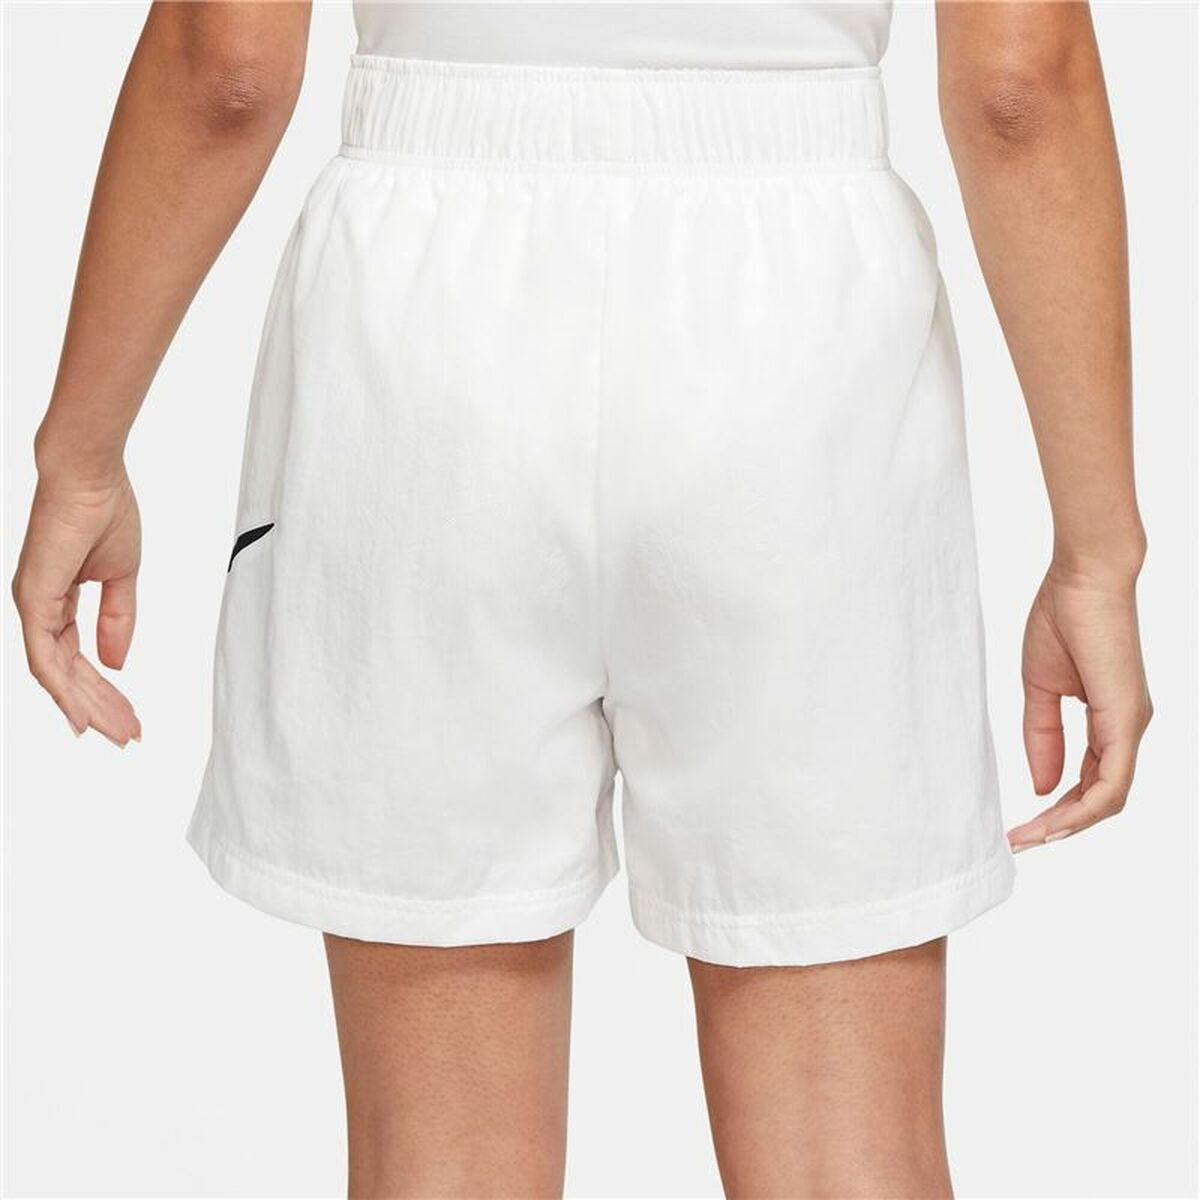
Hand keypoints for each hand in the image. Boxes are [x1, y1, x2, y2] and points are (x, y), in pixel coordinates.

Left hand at [12, 468, 142, 745]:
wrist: (90, 475)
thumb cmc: (106, 511)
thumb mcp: (122, 577)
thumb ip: (119, 620)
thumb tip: (116, 662)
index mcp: (57, 599)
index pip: (79, 658)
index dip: (107, 690)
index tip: (132, 716)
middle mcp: (39, 607)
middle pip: (69, 673)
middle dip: (101, 707)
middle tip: (129, 735)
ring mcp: (33, 606)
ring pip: (56, 674)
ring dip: (88, 707)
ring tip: (118, 733)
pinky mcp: (33, 601)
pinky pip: (46, 659)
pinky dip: (64, 691)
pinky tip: (82, 715)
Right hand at [1009, 560, 1151, 851]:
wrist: (1083, 577)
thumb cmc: (1063, 618)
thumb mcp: (1040, 688)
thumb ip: (1042, 737)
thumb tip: (1042, 785)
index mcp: (1110, 720)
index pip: (1090, 783)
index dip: (1056, 810)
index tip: (1020, 826)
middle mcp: (1127, 729)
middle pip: (1100, 800)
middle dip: (1059, 827)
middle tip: (1020, 841)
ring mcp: (1131, 726)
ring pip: (1109, 798)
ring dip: (1068, 825)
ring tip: (1029, 837)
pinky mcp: (1125, 718)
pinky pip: (1113, 781)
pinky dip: (1085, 806)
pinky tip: (1053, 818)